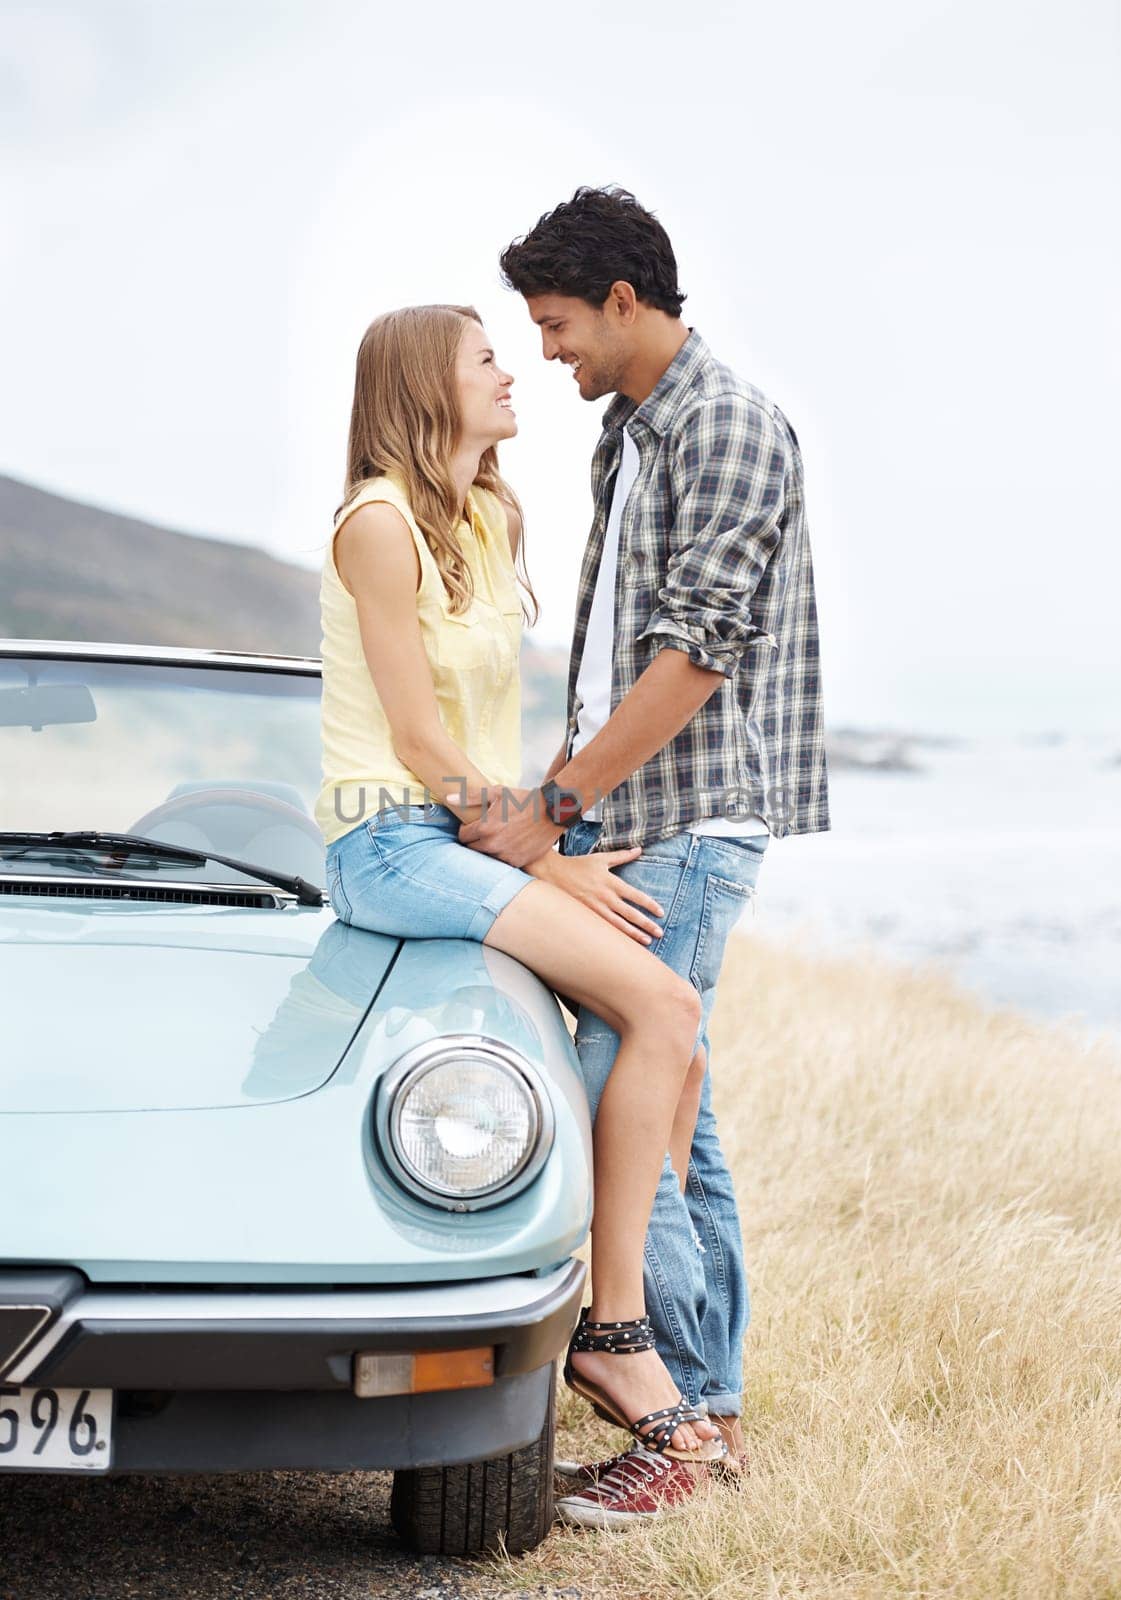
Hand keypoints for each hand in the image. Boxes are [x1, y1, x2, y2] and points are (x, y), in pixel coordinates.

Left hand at [445, 785, 562, 867]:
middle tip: (486, 832)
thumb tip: (449, 799)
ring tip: (500, 838)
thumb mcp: (497, 793)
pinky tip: (510, 845)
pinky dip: (503, 856)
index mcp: (485, 827)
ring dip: (489, 850)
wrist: (553, 811)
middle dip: (475, 840)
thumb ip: (471, 797)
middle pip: (472, 849)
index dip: (467, 829)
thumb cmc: (523, 800)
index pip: (462, 836)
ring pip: (487, 857)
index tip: (474, 825)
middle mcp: (493, 844)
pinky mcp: (518, 862)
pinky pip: (502, 864)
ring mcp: (506, 855)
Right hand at [529, 847, 665, 944]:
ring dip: (633, 934)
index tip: (661, 912)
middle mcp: (605, 898)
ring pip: (618, 925)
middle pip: (630, 914)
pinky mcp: (586, 916)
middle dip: (646, 924)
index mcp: (611, 883)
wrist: (552, 873)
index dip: (650, 905)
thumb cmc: (578, 865)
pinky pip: (603, 929)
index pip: (636, 896)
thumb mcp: (601, 858)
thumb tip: (639, 849)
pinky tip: (623, 943)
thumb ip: (622, 855)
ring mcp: (594, 909)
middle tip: (659, 933)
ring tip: (646, 941)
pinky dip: (615, 936)